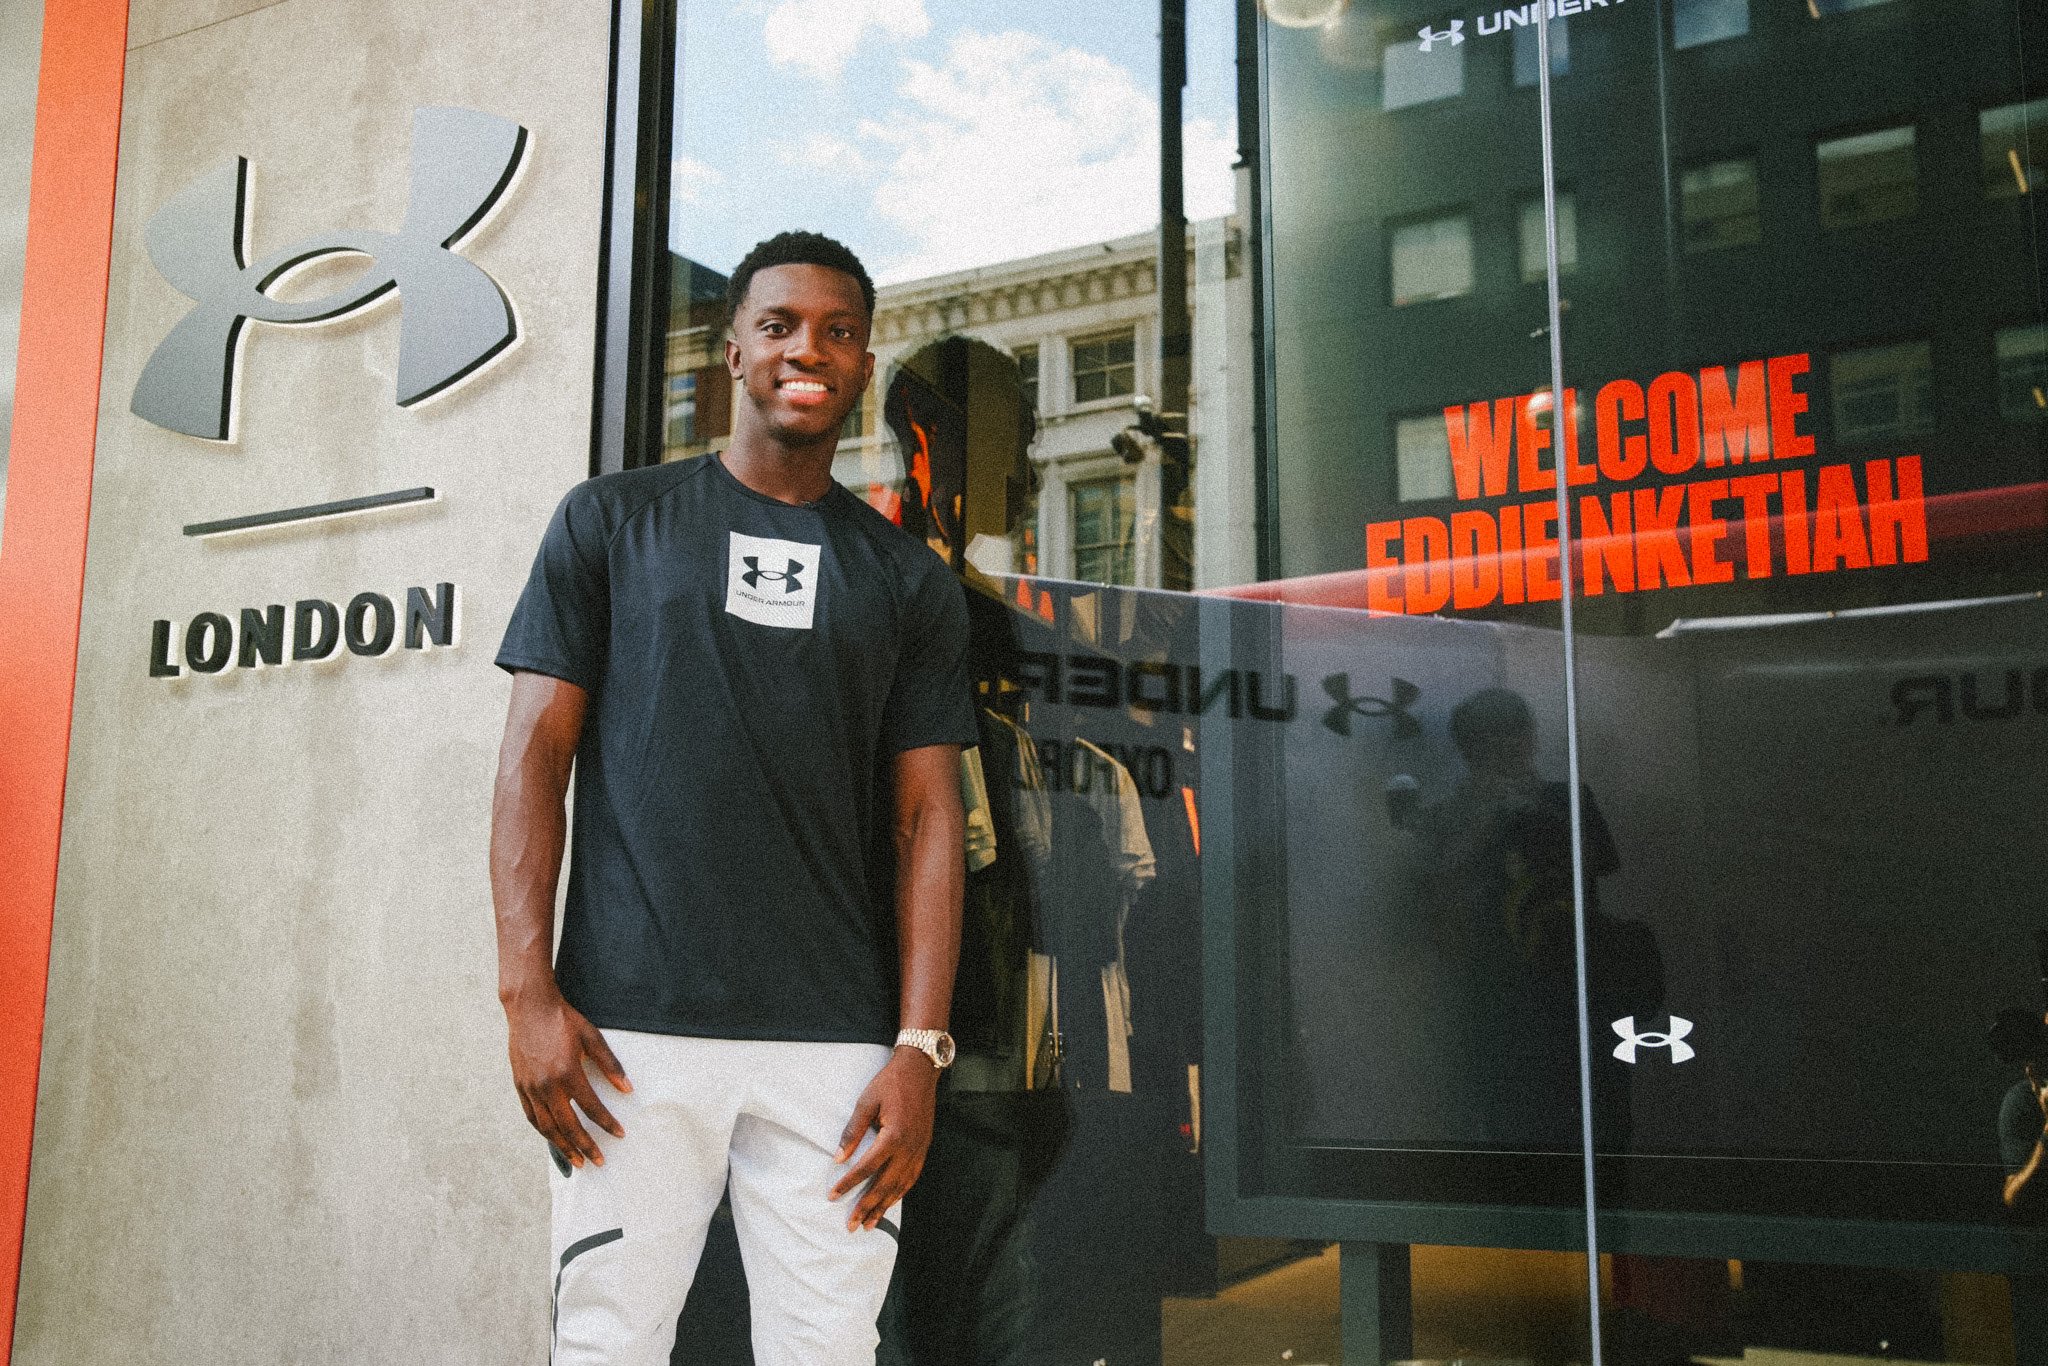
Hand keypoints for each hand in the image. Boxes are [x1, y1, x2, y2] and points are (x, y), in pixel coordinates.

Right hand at [505, 986, 629, 1167]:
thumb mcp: (592, 1037)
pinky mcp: (520, 1086)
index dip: (606, 1123)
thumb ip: (610, 1064)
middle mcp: (547, 1085)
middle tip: (598, 1161)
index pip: (591, 1107)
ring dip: (563, 1146)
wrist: (529, 1008)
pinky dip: (544, 1132)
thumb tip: (627, 1088)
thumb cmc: (563, 1020)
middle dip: (585, 1145)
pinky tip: (554, 1139)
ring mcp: (531, 1087)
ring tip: (577, 1161)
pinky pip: (532, 1117)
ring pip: (547, 1127)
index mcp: (567, 1072)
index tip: (619, 1134)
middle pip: (568, 1125)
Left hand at [830, 1047, 939, 1230]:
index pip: (867, 1168)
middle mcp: (909, 1148)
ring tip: (870, 1224)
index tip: (833, 1196)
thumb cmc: (890, 1083)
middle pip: (885, 1185)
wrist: (920, 1070)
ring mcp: (919, 1150)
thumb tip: (839, 1157)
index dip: (849, 1184)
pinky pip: (912, 1178)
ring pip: (900, 1186)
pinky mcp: (924, 1148)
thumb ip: (852, 1131)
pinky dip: (900, 1193)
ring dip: (884, 1207)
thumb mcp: (866, 1102)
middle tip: (851, 1225)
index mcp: (893, 1136)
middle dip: (867, 1207)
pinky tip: (890, 1202)